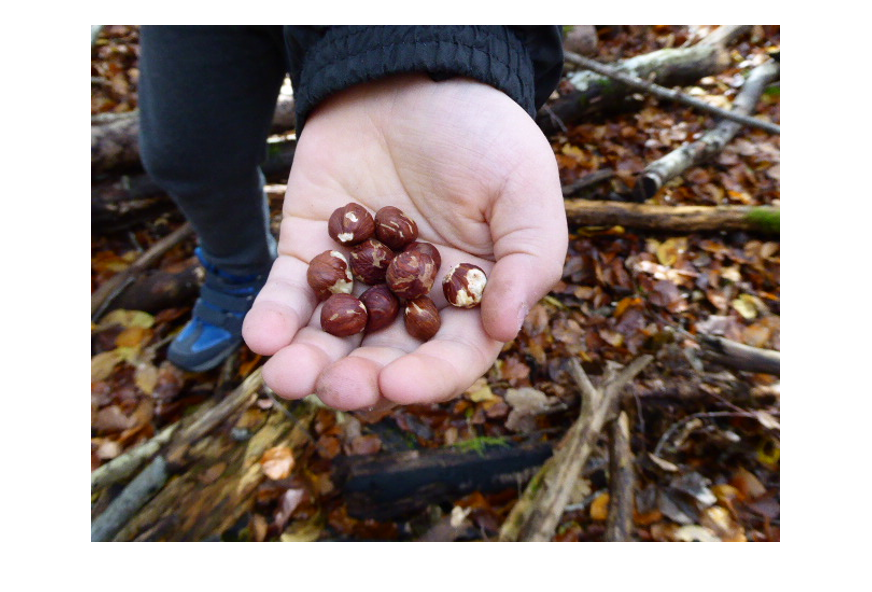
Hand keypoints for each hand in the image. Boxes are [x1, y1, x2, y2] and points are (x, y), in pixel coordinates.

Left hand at [242, 73, 567, 410]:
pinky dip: (275, 317)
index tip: (397, 385)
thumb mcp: (525, 190)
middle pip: (383, 359)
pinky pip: (290, 292)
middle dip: (357, 382)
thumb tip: (506, 330)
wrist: (415, 76)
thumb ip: (529, 260)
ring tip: (287, 378)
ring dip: (308, 364)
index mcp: (467, 299)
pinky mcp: (311, 250)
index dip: (425, 379)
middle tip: (333, 390)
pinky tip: (262, 337)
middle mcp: (410, 301)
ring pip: (331, 338)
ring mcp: (358, 279)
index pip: (449, 357)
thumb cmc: (484, 135)